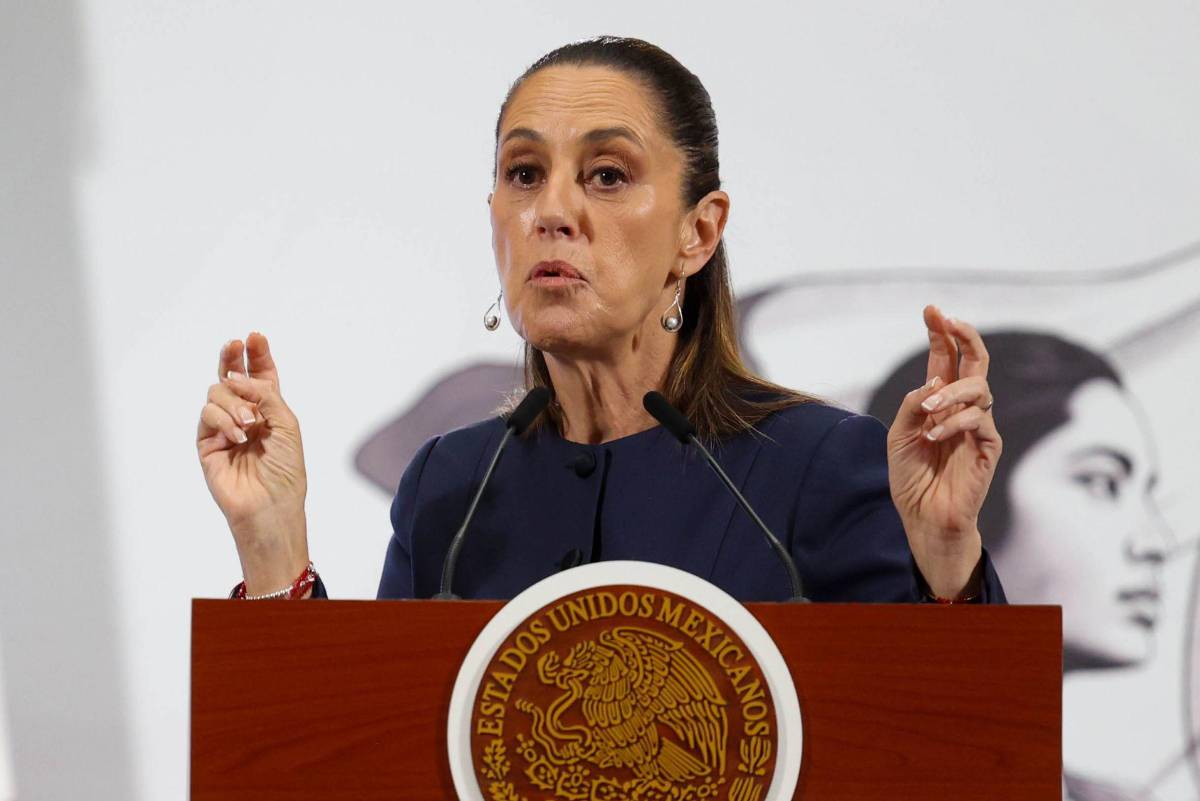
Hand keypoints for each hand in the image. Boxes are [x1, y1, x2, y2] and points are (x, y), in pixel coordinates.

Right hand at [196, 332, 308, 593]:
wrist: (270, 503)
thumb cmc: (285, 469)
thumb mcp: (286, 423)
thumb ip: (265, 394)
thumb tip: (236, 376)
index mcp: (269, 410)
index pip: (260, 376)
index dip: (258, 355)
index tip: (255, 336)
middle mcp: (244, 414)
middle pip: (232, 376)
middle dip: (232, 356)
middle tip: (234, 344)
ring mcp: (223, 427)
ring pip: (218, 392)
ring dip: (235, 402)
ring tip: (250, 424)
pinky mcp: (207, 441)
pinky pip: (207, 413)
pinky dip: (223, 418)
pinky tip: (238, 435)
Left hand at [886, 306, 1001, 598]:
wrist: (924, 516)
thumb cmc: (911, 478)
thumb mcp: (899, 436)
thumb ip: (912, 405)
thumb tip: (934, 380)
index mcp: (938, 402)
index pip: (945, 360)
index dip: (940, 334)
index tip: (932, 310)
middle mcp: (961, 408)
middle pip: (974, 362)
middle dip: (964, 337)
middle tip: (949, 320)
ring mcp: (978, 426)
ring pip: (978, 388)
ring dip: (951, 393)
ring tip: (928, 412)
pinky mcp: (989, 447)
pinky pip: (979, 421)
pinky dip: (954, 424)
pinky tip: (934, 437)